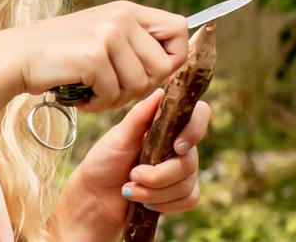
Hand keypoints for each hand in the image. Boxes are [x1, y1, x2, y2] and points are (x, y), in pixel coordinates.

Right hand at [1, 1, 187, 111]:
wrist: (19, 56)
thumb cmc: (62, 53)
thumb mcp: (102, 35)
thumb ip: (134, 43)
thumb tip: (174, 63)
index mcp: (127, 10)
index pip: (179, 28)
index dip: (174, 57)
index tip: (152, 73)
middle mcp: (121, 17)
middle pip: (164, 66)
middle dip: (141, 87)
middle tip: (112, 88)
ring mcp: (108, 34)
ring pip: (140, 85)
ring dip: (116, 98)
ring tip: (92, 90)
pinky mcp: (94, 55)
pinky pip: (114, 94)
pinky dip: (97, 103)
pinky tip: (80, 94)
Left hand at [71, 89, 210, 232]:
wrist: (96, 196)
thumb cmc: (105, 159)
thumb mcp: (119, 136)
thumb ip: (139, 115)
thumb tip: (161, 92)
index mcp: (165, 124)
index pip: (199, 115)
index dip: (195, 129)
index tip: (176, 146)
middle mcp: (178, 144)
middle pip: (190, 159)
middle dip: (159, 174)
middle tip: (133, 174)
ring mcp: (181, 169)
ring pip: (187, 183)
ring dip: (155, 191)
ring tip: (130, 189)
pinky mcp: (181, 193)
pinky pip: (189, 199)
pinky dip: (165, 204)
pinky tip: (145, 202)